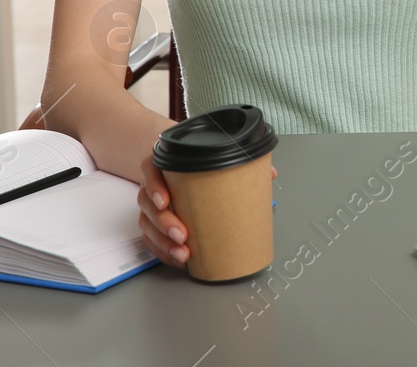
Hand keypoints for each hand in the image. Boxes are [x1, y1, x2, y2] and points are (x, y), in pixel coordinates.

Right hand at [137, 156, 277, 269]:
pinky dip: (161, 251)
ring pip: (147, 224)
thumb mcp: (218, 158)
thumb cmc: (201, 164)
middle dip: (163, 222)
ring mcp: (151, 204)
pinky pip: (150, 238)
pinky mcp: (152, 222)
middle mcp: (154, 184)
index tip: (166, 200)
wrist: (186, 165)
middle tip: (182, 235)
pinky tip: (177, 259)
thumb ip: (241, 163)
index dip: (155, 186)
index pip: (151, 170)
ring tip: (183, 253)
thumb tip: (269, 173)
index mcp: (165, 164)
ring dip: (162, 242)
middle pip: (148, 203)